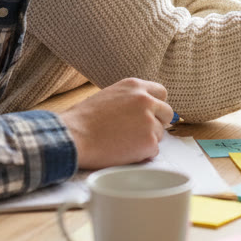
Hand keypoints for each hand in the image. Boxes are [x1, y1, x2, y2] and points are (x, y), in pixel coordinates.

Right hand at [58, 78, 172, 168]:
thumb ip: (129, 99)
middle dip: (157, 123)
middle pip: (167, 113)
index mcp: (135, 86)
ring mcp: (149, 121)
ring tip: (123, 143)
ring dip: (147, 140)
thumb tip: (144, 110)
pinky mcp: (149, 142)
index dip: (156, 106)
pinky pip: (154, 150)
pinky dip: (142, 154)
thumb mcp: (109, 96)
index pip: (161, 93)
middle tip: (139, 133)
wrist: (73, 137)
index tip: (150, 115)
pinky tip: (124, 152)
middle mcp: (146, 100)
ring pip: (160, 133)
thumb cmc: (83, 120)